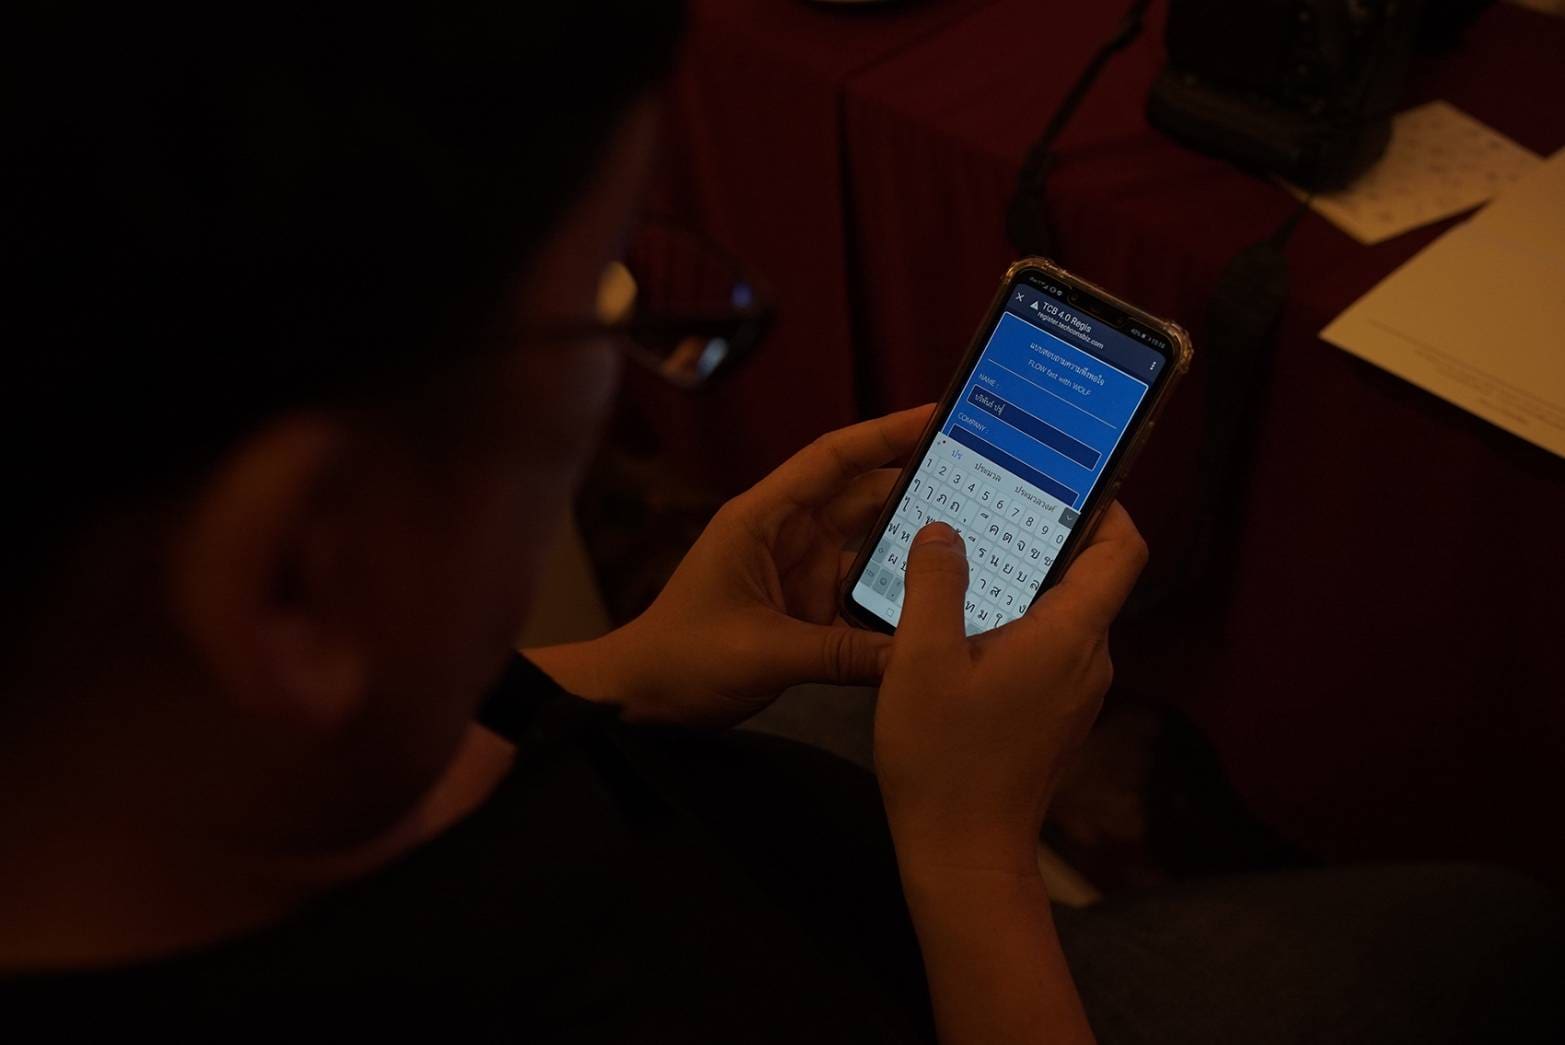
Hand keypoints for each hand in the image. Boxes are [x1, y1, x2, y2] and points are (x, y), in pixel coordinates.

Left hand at [530, 405, 935, 726]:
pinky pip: (862, 596)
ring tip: (975, 539)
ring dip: (911, 546)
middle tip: (982, 477)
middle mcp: (787, 535)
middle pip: (864, 496)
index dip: (885, 432)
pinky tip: (936, 602)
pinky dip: (895, 599)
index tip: (936, 414)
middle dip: (917, 485)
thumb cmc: (681, 658)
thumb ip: (839, 655)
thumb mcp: (762, 653)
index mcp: (764, 518)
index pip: (833, 459)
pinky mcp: (808, 612)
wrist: (642, 700)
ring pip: (869, 547)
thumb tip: (912, 655)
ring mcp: (800, 573)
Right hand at [875, 503, 1146, 875]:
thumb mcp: (921, 659)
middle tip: (991, 502)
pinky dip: (1014, 622)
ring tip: (965, 557)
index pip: (1122, 550)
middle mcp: (1089, 659)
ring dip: (1023, 581)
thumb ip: (935, 583)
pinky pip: (1046, 648)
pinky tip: (960, 625)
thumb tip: (944, 530)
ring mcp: (1075, 692)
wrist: (963, 854)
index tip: (1064, 475)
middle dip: (1046, 534)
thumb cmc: (944, 758)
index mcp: (1071, 635)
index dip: (1106, 503)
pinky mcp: (1054, 715)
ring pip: (1063, 614)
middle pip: (1091, 576)